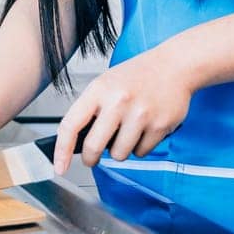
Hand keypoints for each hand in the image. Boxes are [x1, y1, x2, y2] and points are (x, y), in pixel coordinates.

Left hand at [53, 43, 196, 173]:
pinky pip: (141, 152)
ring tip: (127, 130)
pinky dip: (140, 146)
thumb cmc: (137, 76)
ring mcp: (140, 114)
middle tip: (93, 157)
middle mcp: (118, 101)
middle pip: (94, 147)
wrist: (174, 66)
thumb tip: (75, 141)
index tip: (59, 167)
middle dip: (91, 158)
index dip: (61, 150)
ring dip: (120, 150)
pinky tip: (144, 128)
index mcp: (99, 89)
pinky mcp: (160, 126)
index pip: (71, 125)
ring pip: (119, 154)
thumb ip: (91, 109)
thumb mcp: (106, 83)